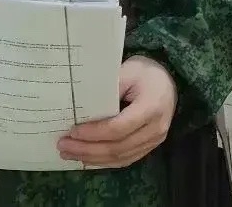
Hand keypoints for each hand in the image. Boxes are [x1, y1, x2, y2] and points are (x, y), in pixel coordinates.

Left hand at [58, 56, 176, 167]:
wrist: (168, 80)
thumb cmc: (146, 72)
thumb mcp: (128, 71)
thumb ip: (107, 88)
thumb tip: (81, 105)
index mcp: (151, 107)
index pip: (118, 128)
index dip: (94, 133)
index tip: (73, 131)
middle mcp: (155, 129)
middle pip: (117, 147)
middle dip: (87, 149)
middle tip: (63, 146)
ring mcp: (154, 141)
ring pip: (120, 157)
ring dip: (93, 159)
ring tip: (70, 154)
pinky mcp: (150, 146)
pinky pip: (126, 159)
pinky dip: (105, 161)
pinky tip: (88, 159)